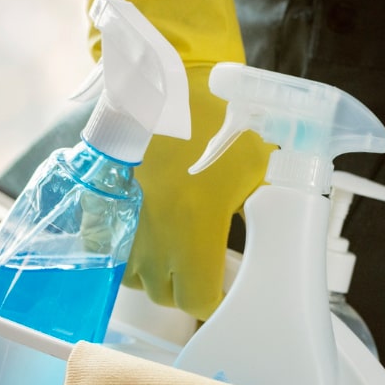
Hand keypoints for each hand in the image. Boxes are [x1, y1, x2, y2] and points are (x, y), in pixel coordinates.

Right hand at [88, 0, 272, 319]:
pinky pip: (104, 248)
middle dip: (184, 288)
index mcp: (193, 236)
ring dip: (152, 272)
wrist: (160, 81)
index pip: (198, 302)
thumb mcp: (257, 159)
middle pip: (164, 295)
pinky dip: (120, 250)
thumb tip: (287, 212)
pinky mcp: (97, 204)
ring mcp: (120, 223)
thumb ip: (269, 197)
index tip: (223, 291)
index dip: (214, 302)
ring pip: (133, 276)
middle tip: (201, 267)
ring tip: (171, 250)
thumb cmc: (211, 117)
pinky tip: (138, 231)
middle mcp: (152, 240)